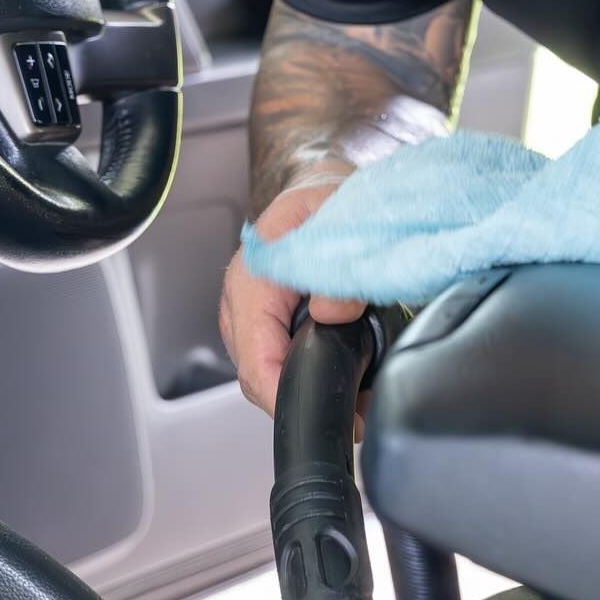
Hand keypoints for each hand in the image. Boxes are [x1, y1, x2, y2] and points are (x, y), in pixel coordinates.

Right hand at [218, 182, 363, 417]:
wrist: (318, 186)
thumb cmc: (325, 197)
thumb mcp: (341, 217)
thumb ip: (339, 265)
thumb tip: (333, 311)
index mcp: (251, 277)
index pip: (255, 360)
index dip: (289, 395)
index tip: (330, 412)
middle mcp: (240, 301)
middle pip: (259, 377)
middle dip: (304, 400)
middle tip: (359, 413)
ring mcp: (247, 317)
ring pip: (267, 373)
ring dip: (308, 389)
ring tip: (358, 397)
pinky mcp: (263, 324)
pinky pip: (277, 361)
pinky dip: (307, 373)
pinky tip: (343, 375)